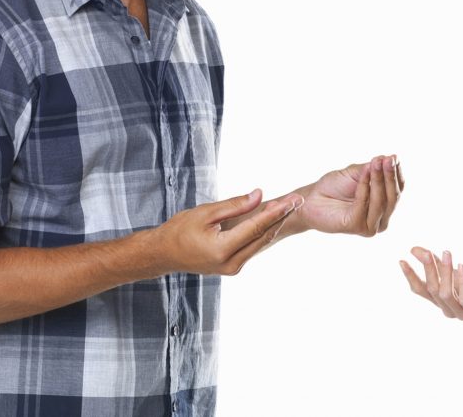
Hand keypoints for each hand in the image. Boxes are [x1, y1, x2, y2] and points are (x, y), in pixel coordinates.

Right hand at [154, 189, 301, 275]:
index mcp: (222, 250)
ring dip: (275, 224)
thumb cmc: (180, 230)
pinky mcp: (233, 267)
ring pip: (260, 242)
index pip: (255, 228)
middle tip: (298, 200)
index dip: (275, 213)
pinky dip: (263, 231)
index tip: (291, 201)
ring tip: (291, 206)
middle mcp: (231, 264)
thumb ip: (235, 205)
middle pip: (262, 236)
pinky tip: (275, 217)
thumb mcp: (206, 212)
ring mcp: (233, 268)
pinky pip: (253, 247)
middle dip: (281, 217)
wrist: (164, 254)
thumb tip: (260, 195)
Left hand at [294, 155, 403, 235]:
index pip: (398, 189)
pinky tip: (363, 174)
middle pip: (393, 197)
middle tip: (387, 159)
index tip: (393, 157)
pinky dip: (364, 187)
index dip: (397, 173)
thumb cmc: (334, 186)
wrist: (311, 198)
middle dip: (390, 176)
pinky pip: (365, 203)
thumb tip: (391, 158)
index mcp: (385, 205)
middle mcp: (381, 218)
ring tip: (375, 163)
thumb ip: (374, 169)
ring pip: (381, 201)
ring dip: (378, 179)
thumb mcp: (357, 173)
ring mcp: (370, 225)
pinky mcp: (357, 227)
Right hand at [399, 247, 462, 329]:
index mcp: (441, 301)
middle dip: (429, 270)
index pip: (420, 290)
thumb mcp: (456, 275)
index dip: (410, 276)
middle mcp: (448, 309)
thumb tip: (414, 249)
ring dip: (445, 272)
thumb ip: (436, 264)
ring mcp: (461, 313)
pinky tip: (462, 266)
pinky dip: (462, 281)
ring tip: (447, 253)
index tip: (402, 260)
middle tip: (426, 252)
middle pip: (432, 289)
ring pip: (446, 293)